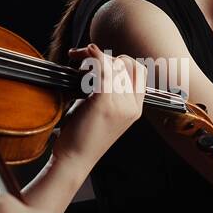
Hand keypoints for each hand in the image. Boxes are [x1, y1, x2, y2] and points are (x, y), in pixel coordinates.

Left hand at [52, 43, 146, 169]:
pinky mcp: (104, 102)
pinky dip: (94, 56)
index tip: (102, 61)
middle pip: (124, 65)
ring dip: (93, 56)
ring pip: (113, 65)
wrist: (74, 160)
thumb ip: (108, 93)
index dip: (121, 60)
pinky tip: (86, 52)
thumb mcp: (103, 113)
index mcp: (135, 109)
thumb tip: (100, 66)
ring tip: (77, 62)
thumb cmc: (82, 137)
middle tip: (82, 60)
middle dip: (104, 57)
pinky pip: (103, 69)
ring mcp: (120, 104)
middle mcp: (131, 106)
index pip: (139, 72)